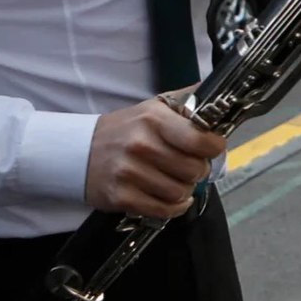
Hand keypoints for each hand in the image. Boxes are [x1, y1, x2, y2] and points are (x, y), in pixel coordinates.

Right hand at [85, 95, 226, 217]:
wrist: (81, 152)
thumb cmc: (128, 128)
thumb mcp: (155, 106)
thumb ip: (188, 100)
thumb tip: (219, 90)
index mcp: (153, 118)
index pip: (197, 138)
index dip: (213, 146)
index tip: (214, 147)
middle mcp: (141, 145)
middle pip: (193, 169)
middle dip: (200, 169)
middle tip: (194, 165)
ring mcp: (129, 173)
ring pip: (179, 192)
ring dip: (186, 189)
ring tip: (179, 179)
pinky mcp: (121, 197)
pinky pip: (162, 210)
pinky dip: (174, 207)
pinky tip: (173, 198)